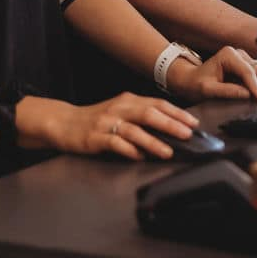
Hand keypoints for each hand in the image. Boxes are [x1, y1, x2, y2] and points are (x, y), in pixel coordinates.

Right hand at [23, 92, 198, 161]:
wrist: (63, 122)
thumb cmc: (97, 120)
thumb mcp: (121, 112)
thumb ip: (142, 118)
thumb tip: (172, 128)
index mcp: (128, 101)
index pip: (157, 104)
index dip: (177, 113)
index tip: (193, 123)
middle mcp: (119, 108)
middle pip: (149, 113)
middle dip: (170, 124)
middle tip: (187, 134)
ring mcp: (106, 123)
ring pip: (134, 130)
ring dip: (153, 141)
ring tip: (167, 151)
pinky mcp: (94, 138)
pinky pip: (114, 143)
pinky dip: (128, 150)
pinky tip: (138, 157)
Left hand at [168, 46, 256, 103]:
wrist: (192, 80)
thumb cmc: (197, 84)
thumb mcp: (208, 90)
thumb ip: (228, 91)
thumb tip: (248, 94)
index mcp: (228, 55)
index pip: (247, 71)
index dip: (255, 86)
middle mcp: (238, 53)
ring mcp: (244, 58)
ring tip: (256, 98)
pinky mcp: (248, 65)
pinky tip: (256, 93)